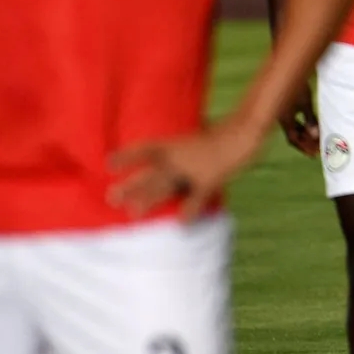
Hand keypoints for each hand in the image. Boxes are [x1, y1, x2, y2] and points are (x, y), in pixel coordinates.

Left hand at [108, 116, 265, 221]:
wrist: (246, 131)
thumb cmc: (227, 130)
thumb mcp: (203, 133)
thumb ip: (189, 147)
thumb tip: (182, 150)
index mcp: (176, 143)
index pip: (145, 149)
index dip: (127, 156)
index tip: (108, 164)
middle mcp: (180, 158)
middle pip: (151, 174)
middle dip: (131, 186)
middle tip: (111, 198)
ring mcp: (194, 170)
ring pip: (166, 188)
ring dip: (149, 200)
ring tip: (133, 213)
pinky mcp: (210, 180)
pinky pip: (197, 198)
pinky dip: (190, 210)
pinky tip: (181, 223)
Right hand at [278, 84, 319, 156]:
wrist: (286, 71)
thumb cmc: (297, 86)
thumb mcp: (305, 102)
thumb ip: (310, 119)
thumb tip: (316, 135)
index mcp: (284, 119)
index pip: (294, 139)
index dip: (305, 147)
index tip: (315, 154)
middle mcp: (282, 118)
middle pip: (294, 136)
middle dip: (305, 144)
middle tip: (318, 151)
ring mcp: (283, 114)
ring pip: (294, 130)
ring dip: (305, 136)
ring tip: (317, 142)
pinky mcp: (286, 108)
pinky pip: (294, 122)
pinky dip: (303, 127)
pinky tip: (312, 128)